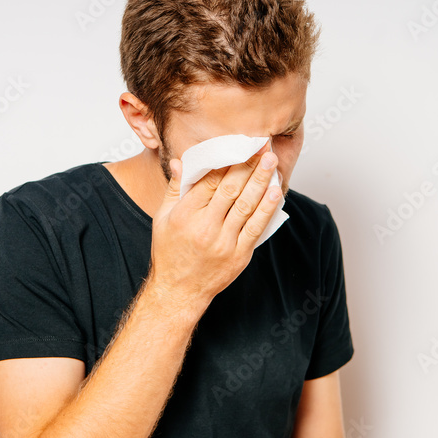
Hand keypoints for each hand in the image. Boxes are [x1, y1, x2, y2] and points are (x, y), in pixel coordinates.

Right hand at [146, 140, 281, 309]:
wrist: (179, 291)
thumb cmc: (169, 252)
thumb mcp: (162, 218)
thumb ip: (174, 188)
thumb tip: (179, 161)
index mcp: (185, 215)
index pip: (210, 181)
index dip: (226, 161)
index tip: (239, 146)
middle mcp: (205, 227)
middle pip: (231, 189)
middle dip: (247, 165)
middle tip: (261, 146)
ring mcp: (224, 242)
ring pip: (246, 205)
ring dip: (261, 181)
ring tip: (271, 161)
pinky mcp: (239, 255)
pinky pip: (256, 227)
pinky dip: (267, 208)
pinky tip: (275, 191)